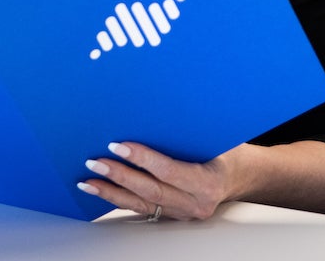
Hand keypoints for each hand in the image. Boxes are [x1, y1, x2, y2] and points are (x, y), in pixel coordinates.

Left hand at [77, 141, 235, 220]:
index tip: (118, 146)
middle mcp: (195, 203)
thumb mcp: (211, 137)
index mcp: (208, 182)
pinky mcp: (171, 216)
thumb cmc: (223, 150)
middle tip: (95, 162)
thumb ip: (186, 131)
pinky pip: (141, 208)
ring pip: (141, 204)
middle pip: (151, 191)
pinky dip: (118, 199)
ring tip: (88, 181)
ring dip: (111, 192)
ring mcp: (182, 213)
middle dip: (120, 176)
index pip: (169, 171)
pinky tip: (100, 190)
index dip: (142, 159)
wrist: (237, 175)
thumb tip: (153, 108)